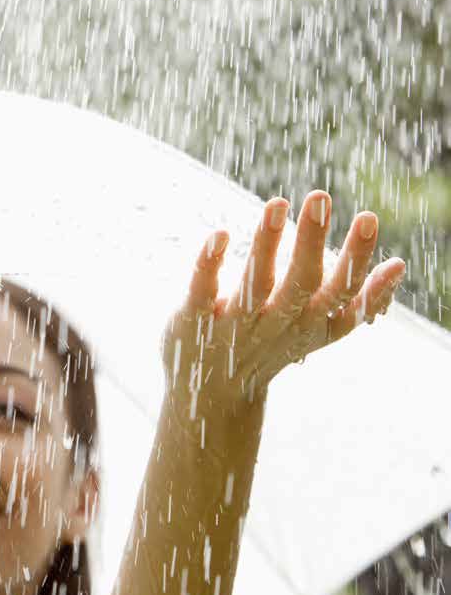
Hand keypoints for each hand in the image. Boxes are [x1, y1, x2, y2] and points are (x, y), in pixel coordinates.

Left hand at [162, 190, 406, 412]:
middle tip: (320, 196)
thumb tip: (399, 267)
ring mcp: (235, 324)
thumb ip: (355, 302)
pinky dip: (209, 265)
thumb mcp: (318, 331)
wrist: (212, 398)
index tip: (369, 218)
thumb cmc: (271, 347)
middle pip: (300, 283)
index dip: (356, 259)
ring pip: (254, 285)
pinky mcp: (195, 321)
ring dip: (266, 245)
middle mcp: (276, 324)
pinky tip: (219, 235)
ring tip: (276, 203)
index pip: (341, 293)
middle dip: (312, 241)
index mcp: (309, 323)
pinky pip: (202, 292)